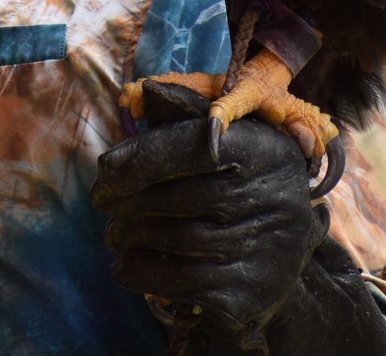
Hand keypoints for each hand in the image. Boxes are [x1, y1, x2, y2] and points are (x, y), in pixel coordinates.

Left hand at [92, 82, 385, 353]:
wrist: (282, 256)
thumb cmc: (241, 186)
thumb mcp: (228, 145)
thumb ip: (186, 120)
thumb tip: (143, 91)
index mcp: (271, 151)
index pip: (198, 146)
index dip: (145, 154)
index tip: (106, 169)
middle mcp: (279, 199)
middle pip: (186, 196)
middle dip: (131, 200)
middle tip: (103, 203)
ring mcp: (270, 250)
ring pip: (181, 240)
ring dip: (133, 237)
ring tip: (114, 235)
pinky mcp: (254, 293)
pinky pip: (185, 282)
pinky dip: (144, 273)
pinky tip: (124, 267)